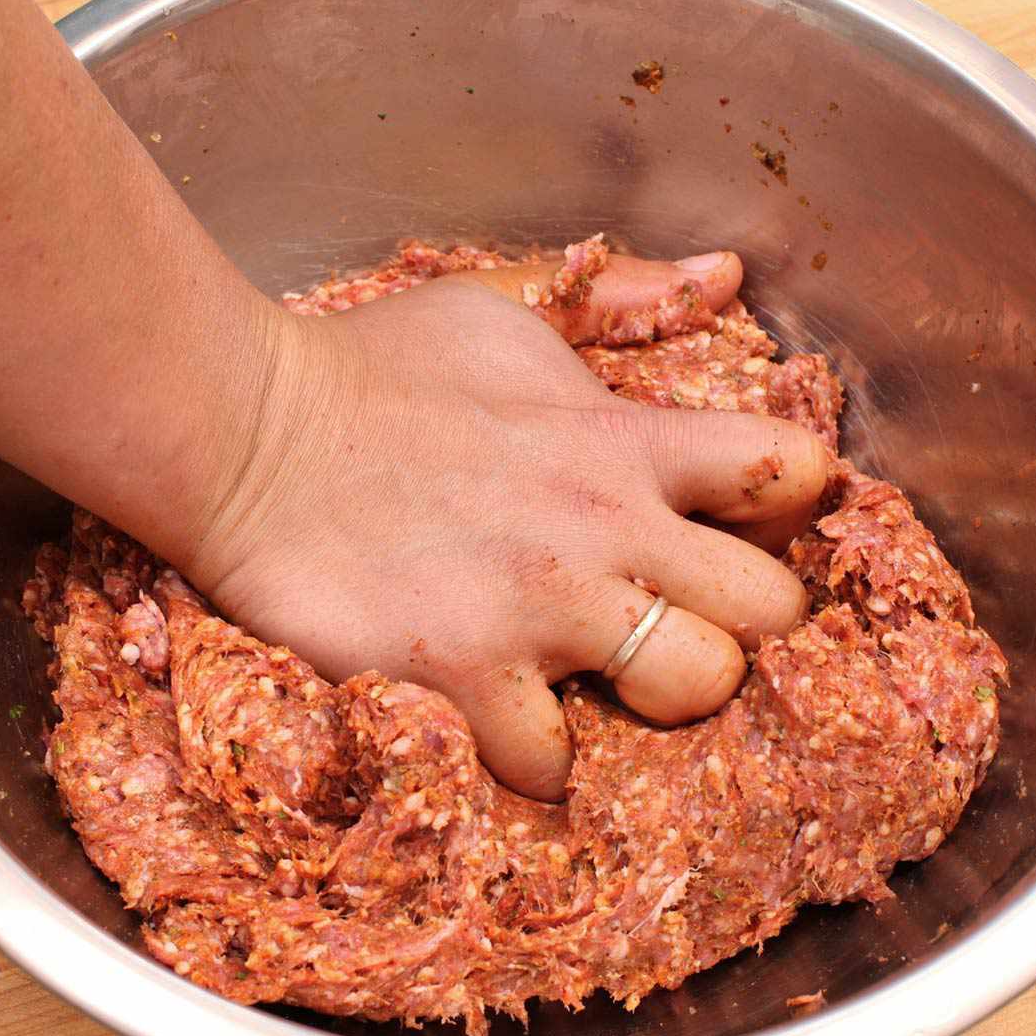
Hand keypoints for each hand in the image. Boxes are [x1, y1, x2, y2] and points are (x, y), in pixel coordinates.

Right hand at [179, 251, 827, 799]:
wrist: (244, 434)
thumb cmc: (376, 369)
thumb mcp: (504, 310)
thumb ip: (617, 301)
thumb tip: (723, 273)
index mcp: (626, 440)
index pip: (790, 473)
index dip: (790, 509)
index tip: (742, 528)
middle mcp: (608, 528)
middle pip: (773, 609)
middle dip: (743, 628)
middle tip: (677, 625)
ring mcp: (542, 609)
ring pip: (695, 691)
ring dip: (660, 702)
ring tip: (600, 687)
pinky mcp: (465, 676)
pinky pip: (553, 762)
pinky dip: (535, 758)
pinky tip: (501, 724)